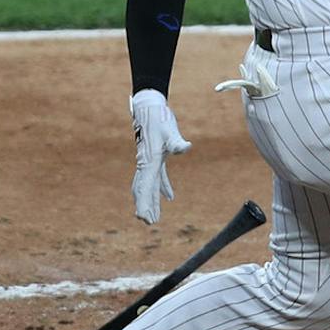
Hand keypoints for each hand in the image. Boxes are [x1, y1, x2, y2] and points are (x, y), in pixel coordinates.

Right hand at [129, 89, 191, 223]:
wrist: (149, 106)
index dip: (144, 203)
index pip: (145, 187)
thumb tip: (186, 147)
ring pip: (148, 186)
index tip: (143, 217)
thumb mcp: (170, 130)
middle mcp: (145, 163)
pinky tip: (169, 197)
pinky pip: (156, 177)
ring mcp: (149, 161)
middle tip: (148, 222)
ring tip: (154, 217)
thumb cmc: (159, 118)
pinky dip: (161, 188)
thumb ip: (177, 142)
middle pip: (143, 189)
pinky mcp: (155, 157)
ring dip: (151, 201)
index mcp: (149, 161)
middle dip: (145, 206)